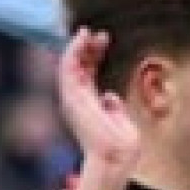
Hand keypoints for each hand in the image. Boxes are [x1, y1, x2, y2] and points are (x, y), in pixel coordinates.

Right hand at [56, 29, 141, 176]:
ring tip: (89, 32)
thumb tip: (111, 96)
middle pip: (78, 67)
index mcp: (87, 105)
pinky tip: (82, 38)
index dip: (93, 55)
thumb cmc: (121, 144)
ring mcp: (72, 99)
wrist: (117, 157)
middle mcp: (77, 101)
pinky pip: (67, 67)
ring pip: (69, 64)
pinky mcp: (71, 97)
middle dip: (87, 48)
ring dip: (78, 46)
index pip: (86, 74)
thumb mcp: (119, 119)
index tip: (103, 40)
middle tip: (100, 34)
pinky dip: (73, 51)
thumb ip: (114, 107)